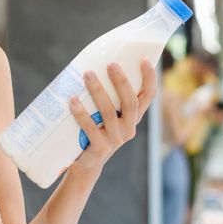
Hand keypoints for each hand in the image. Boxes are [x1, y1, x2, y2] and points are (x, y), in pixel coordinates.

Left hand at [68, 58, 157, 173]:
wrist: (86, 163)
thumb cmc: (95, 130)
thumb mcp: (106, 114)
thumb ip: (106, 96)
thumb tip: (92, 63)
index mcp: (133, 118)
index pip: (148, 96)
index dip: (149, 78)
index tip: (144, 59)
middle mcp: (128, 129)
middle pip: (130, 102)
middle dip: (121, 82)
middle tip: (110, 64)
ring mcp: (115, 140)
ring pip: (109, 113)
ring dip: (98, 91)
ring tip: (87, 74)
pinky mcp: (99, 149)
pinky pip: (90, 128)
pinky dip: (81, 113)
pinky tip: (73, 100)